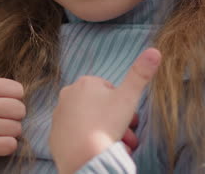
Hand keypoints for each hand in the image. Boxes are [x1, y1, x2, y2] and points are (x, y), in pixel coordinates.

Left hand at [49, 48, 160, 173]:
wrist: (84, 158)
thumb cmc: (107, 124)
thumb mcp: (128, 97)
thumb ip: (141, 73)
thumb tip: (154, 50)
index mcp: (85, 83)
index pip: (109, 91)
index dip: (122, 105)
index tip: (130, 118)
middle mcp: (68, 95)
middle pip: (99, 107)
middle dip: (115, 120)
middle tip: (127, 136)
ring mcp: (59, 115)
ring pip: (88, 121)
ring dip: (103, 131)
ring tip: (115, 146)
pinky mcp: (55, 135)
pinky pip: (75, 135)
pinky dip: (86, 141)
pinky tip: (97, 151)